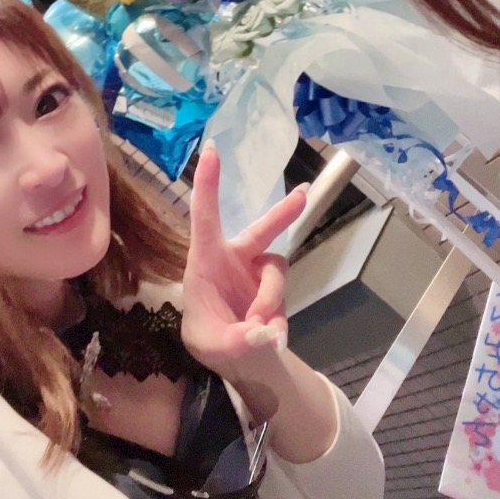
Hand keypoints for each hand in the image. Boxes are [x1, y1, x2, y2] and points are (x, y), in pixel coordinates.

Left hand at [181, 141, 306, 378]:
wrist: (235, 360)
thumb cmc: (209, 338)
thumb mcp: (214, 346)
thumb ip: (240, 340)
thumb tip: (268, 330)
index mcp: (205, 261)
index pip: (205, 217)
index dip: (207, 183)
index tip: (210, 149)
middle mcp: (232, 258)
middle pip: (260, 230)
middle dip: (282, 213)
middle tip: (304, 194)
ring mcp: (255, 270)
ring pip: (276, 271)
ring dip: (271, 298)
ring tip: (261, 326)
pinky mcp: (272, 285)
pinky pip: (283, 294)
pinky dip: (279, 316)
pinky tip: (272, 337)